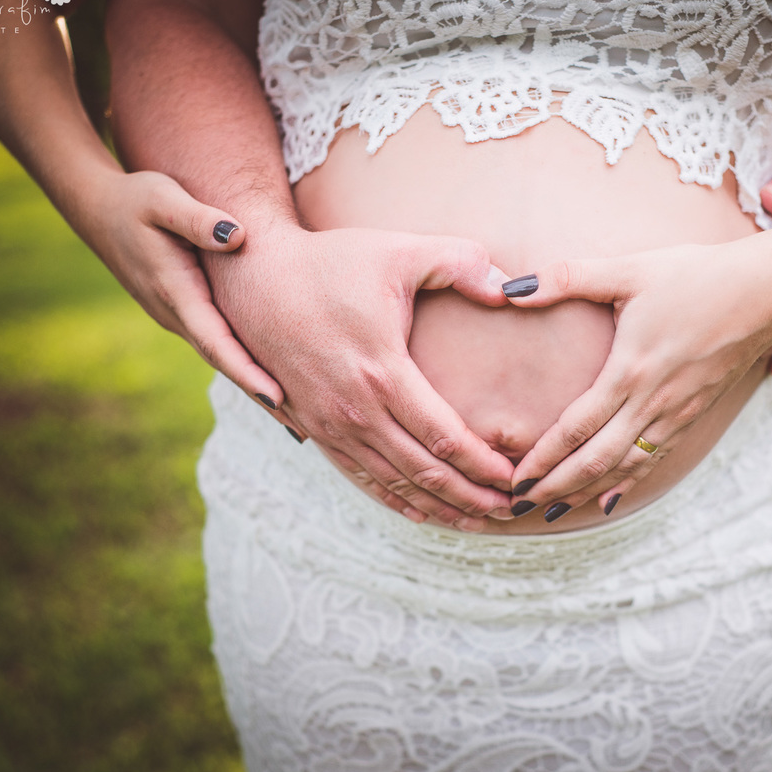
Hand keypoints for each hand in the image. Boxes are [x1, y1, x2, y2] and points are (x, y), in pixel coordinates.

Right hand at [86, 169, 285, 404]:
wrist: (99, 208)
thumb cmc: (136, 200)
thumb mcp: (164, 199)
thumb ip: (198, 219)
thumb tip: (236, 236)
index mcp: (176, 292)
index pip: (217, 342)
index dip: (247, 372)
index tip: (277, 400)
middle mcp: (177, 314)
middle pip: (225, 362)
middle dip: (261, 395)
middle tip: (304, 430)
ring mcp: (180, 316)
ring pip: (223, 357)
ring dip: (255, 386)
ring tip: (297, 420)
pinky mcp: (187, 310)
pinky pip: (220, 344)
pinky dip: (245, 365)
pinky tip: (271, 382)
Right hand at [205, 221, 515, 529]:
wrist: (254, 277)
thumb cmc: (331, 261)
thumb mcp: (399, 251)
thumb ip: (460, 264)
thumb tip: (514, 288)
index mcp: (383, 372)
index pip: (446, 437)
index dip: (485, 465)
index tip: (517, 478)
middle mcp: (356, 409)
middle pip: (424, 471)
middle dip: (473, 496)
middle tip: (512, 511)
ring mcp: (330, 423)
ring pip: (394, 482)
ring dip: (440, 506)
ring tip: (479, 521)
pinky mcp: (313, 426)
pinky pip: (360, 476)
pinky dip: (395, 499)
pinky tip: (423, 513)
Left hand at [501, 241, 771, 517]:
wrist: (768, 294)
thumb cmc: (696, 276)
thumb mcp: (628, 270)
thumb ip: (567, 278)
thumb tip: (511, 290)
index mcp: (631, 370)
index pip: (577, 428)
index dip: (543, 458)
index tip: (514, 480)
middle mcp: (653, 403)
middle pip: (596, 461)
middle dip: (555, 487)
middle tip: (519, 505)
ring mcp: (676, 415)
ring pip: (624, 469)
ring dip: (585, 493)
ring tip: (551, 511)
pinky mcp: (693, 417)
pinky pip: (653, 462)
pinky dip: (624, 486)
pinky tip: (605, 501)